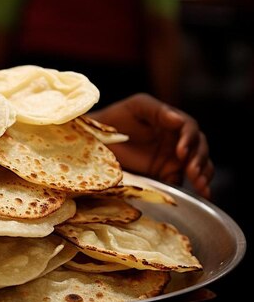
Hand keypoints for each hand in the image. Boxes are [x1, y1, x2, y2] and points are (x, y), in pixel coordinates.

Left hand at [88, 93, 212, 198]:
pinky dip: (198, 187)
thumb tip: (179, 120)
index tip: (180, 152)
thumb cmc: (117, 117)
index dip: (189, 140)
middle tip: (193, 173)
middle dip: (199, 160)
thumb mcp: (137, 106)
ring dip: (203, 174)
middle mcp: (178, 139)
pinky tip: (203, 194)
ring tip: (201, 186)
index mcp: (173, 122)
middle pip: (199, 148)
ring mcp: (174, 157)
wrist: (97, 138)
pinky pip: (185, 180)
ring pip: (199, 164)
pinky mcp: (167, 173)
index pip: (190, 129)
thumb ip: (157, 110)